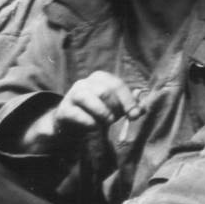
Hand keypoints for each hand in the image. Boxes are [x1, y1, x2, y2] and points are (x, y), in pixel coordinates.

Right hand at [24, 71, 139, 152]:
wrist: (71, 124)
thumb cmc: (98, 112)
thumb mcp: (116, 107)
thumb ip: (130, 106)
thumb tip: (141, 109)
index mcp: (100, 77)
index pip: (117, 85)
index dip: (128, 101)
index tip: (134, 115)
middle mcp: (85, 82)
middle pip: (104, 91)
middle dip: (114, 108)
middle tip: (115, 119)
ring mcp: (72, 95)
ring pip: (89, 98)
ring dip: (102, 113)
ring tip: (106, 123)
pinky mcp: (63, 110)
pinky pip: (78, 114)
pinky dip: (90, 122)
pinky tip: (94, 126)